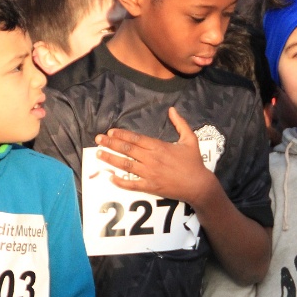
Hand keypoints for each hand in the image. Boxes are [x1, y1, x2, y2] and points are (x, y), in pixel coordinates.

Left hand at [94, 107, 216, 206]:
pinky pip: (131, 184)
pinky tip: (110, 177)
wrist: (198, 185)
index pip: (136, 138)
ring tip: (98, 154)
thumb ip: (181, 123)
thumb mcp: (190, 139)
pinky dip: (120, 181)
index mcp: (159, 146)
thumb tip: (172, 109)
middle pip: (127, 149)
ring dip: (110, 159)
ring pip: (125, 165)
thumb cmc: (194, 162)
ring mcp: (149, 174)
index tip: (110, 131)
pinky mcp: (150, 187)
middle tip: (97, 139)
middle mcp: (151, 159)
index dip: (121, 134)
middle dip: (110, 143)